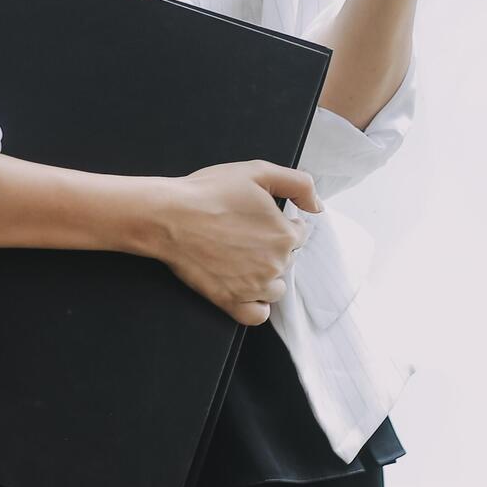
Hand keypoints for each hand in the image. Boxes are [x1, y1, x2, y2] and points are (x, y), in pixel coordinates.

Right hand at [155, 160, 320, 326]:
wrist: (168, 216)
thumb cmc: (209, 192)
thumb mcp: (259, 172)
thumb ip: (299, 184)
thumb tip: (317, 206)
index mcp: (285, 235)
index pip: (299, 234)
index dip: (280, 223)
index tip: (258, 219)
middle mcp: (275, 264)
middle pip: (286, 260)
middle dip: (271, 248)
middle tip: (243, 234)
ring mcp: (254, 286)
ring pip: (275, 287)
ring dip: (265, 276)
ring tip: (241, 258)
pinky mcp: (231, 300)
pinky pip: (257, 314)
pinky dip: (256, 304)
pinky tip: (245, 288)